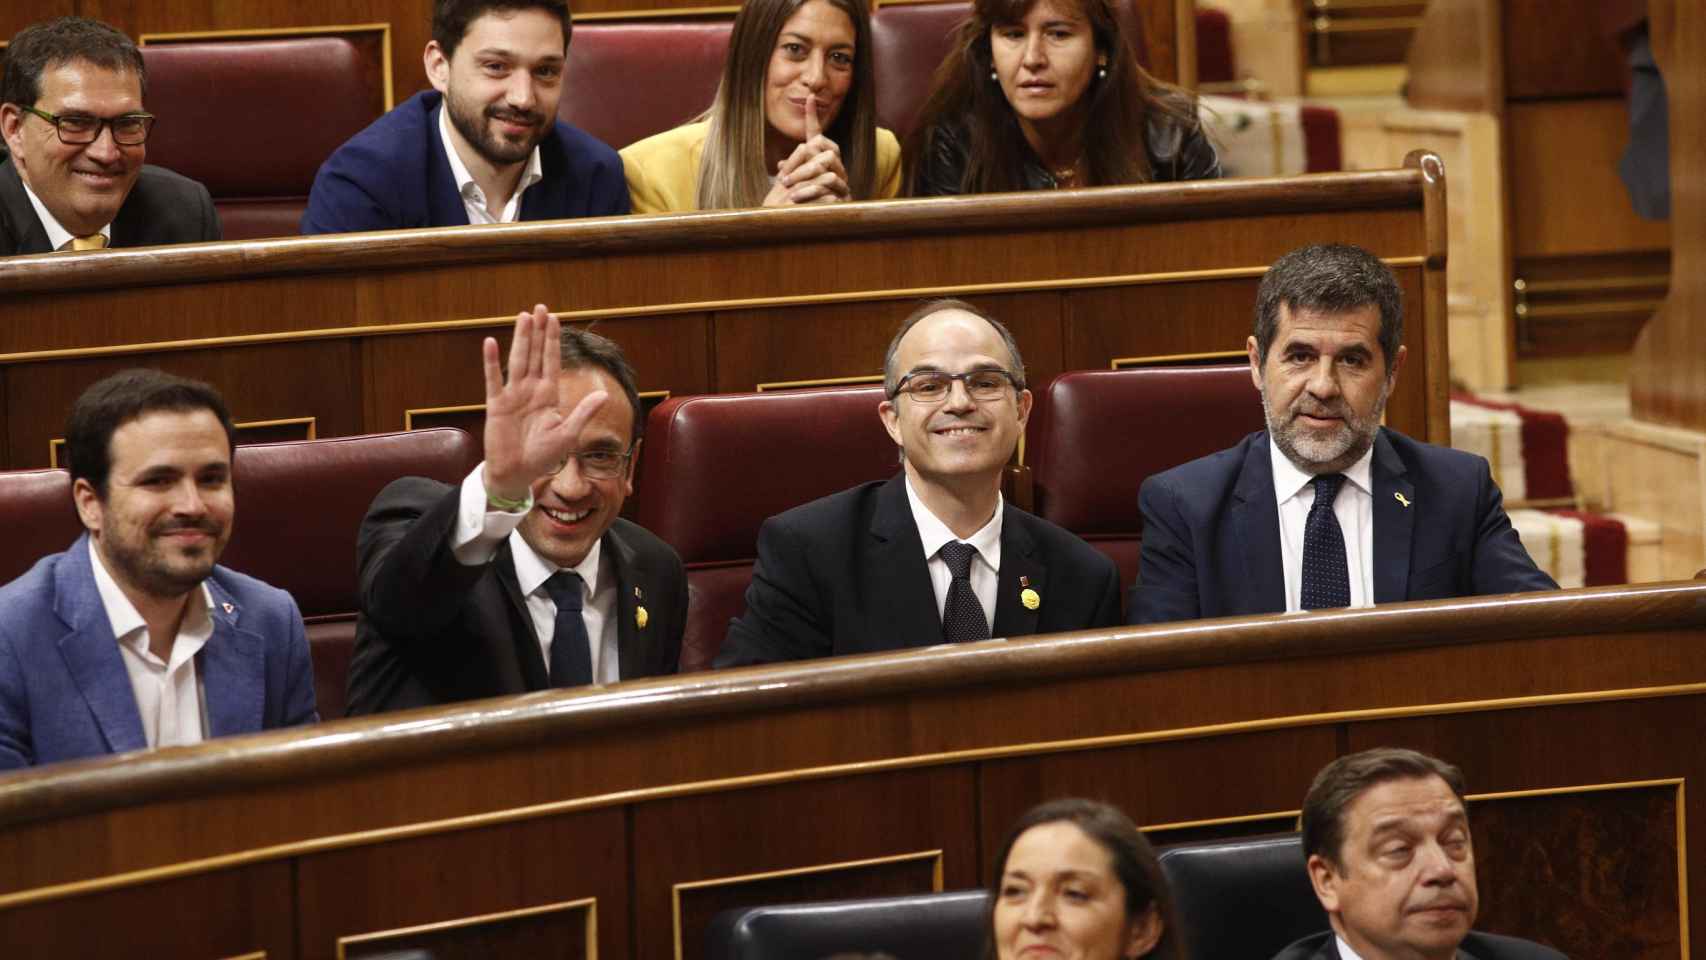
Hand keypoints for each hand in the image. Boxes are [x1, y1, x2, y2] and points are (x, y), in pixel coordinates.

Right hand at [481, 305, 607, 502]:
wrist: (517, 474)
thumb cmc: (542, 456)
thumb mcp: (568, 434)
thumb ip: (583, 412)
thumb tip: (603, 395)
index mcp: (549, 395)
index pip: (552, 362)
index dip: (553, 341)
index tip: (555, 319)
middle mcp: (531, 390)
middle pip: (535, 354)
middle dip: (538, 332)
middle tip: (540, 308)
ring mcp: (513, 395)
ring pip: (518, 360)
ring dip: (521, 339)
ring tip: (523, 317)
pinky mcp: (496, 405)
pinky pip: (493, 380)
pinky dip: (491, 362)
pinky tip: (491, 342)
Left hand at [762, 94, 849, 205]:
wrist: (823, 224)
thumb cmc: (806, 201)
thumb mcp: (794, 185)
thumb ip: (791, 172)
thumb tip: (780, 165)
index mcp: (824, 157)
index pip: (817, 134)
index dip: (813, 117)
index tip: (809, 97)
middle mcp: (836, 164)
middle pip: (822, 149)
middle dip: (800, 162)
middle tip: (782, 177)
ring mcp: (842, 179)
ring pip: (826, 165)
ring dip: (804, 175)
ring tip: (787, 187)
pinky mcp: (844, 194)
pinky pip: (828, 184)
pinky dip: (809, 190)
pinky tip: (795, 198)